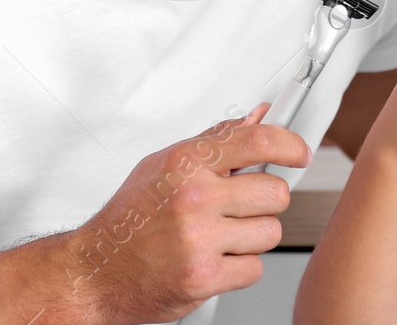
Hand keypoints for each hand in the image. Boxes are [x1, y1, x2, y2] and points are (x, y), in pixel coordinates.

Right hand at [60, 103, 311, 323]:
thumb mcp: (164, 166)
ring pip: (270, 232)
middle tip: (242, 205)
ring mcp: (200, 239)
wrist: (97, 272)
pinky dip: (240, 267)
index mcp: (185, 163)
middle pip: (275, 192)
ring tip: (222, 235)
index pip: (256, 141)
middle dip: (265, 201)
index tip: (299, 152)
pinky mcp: (205, 278)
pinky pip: (255, 268)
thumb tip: (257, 118)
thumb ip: (215, 142)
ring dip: (253, 237)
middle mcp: (194, 198)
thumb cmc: (129, 220)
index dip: (289, 144)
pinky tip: (215, 259)